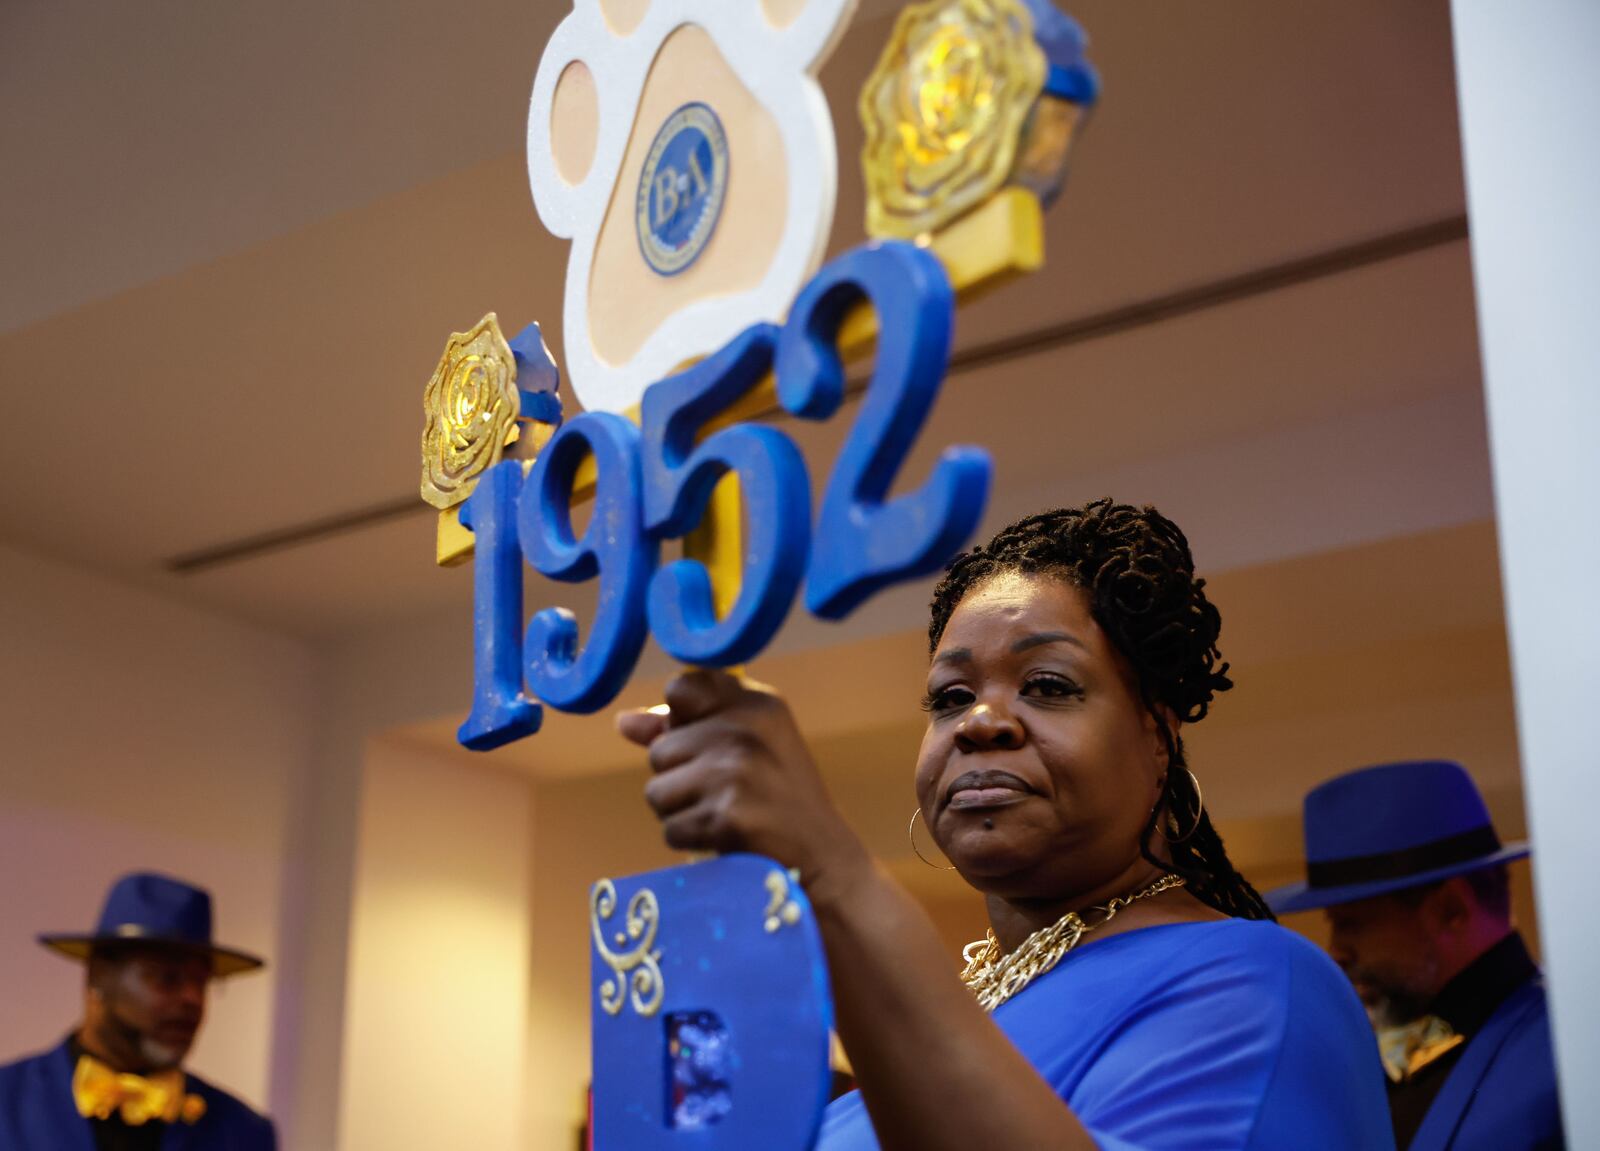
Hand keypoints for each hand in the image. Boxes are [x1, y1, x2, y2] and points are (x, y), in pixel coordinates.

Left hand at [617, 670, 867, 892]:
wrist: (822, 858)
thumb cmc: (778, 800)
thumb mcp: (746, 748)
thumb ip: (685, 727)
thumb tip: (623, 721)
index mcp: (756, 704)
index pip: (681, 687)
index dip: (680, 721)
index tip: (709, 746)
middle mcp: (746, 729)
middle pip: (660, 750)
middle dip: (681, 778)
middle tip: (727, 794)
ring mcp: (736, 772)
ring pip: (658, 791)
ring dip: (682, 813)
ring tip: (725, 816)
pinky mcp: (726, 815)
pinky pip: (671, 829)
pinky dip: (691, 842)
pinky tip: (725, 839)